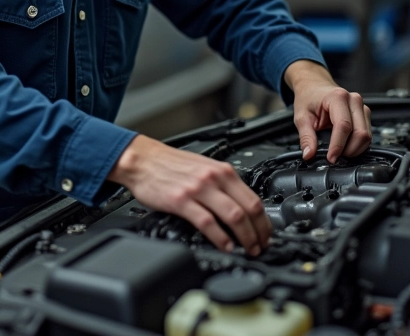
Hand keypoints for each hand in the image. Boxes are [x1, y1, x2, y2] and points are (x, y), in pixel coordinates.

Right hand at [107, 134, 271, 255]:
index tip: (266, 234)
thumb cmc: (170, 164)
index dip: (264, 221)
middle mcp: (213, 178)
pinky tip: (225, 246)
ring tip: (247, 249)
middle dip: (259, 233)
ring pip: (233, 216)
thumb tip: (240, 208)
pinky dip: (220, 237)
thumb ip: (222, 185)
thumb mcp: (204, 167)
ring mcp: (198, 189)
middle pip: (248, 209)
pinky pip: (207, 222)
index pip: (253, 198)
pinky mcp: (181, 200)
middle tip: (261, 246)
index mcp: (221, 170)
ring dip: (245, 237)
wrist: (143, 159)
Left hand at [283, 60, 371, 162]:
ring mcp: (362, 106)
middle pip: (360, 132)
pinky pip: (367, 134)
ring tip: (339, 152)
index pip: (343, 126)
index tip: (331, 158)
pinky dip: (358, 145)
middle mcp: (353, 100)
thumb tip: (309, 154)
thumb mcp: (301, 117)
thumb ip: (306, 136)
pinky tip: (346, 147)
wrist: (314, 86)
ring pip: (367, 135)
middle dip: (349, 150)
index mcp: (337, 97)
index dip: (338, 145)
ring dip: (355, 149)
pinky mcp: (364, 114)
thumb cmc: (308, 98)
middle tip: (334, 157)